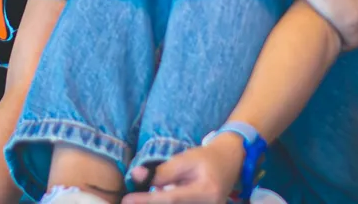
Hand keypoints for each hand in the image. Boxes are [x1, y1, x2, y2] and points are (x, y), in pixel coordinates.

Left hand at [124, 137, 242, 203]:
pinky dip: (166, 201)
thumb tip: (136, 177)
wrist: (230, 161)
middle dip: (151, 202)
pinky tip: (158, 195)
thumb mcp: (186, 158)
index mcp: (206, 192)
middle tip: (130, 200)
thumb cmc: (207, 158)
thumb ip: (163, 171)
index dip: (147, 200)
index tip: (127, 200)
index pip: (170, 199)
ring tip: (144, 195)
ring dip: (158, 200)